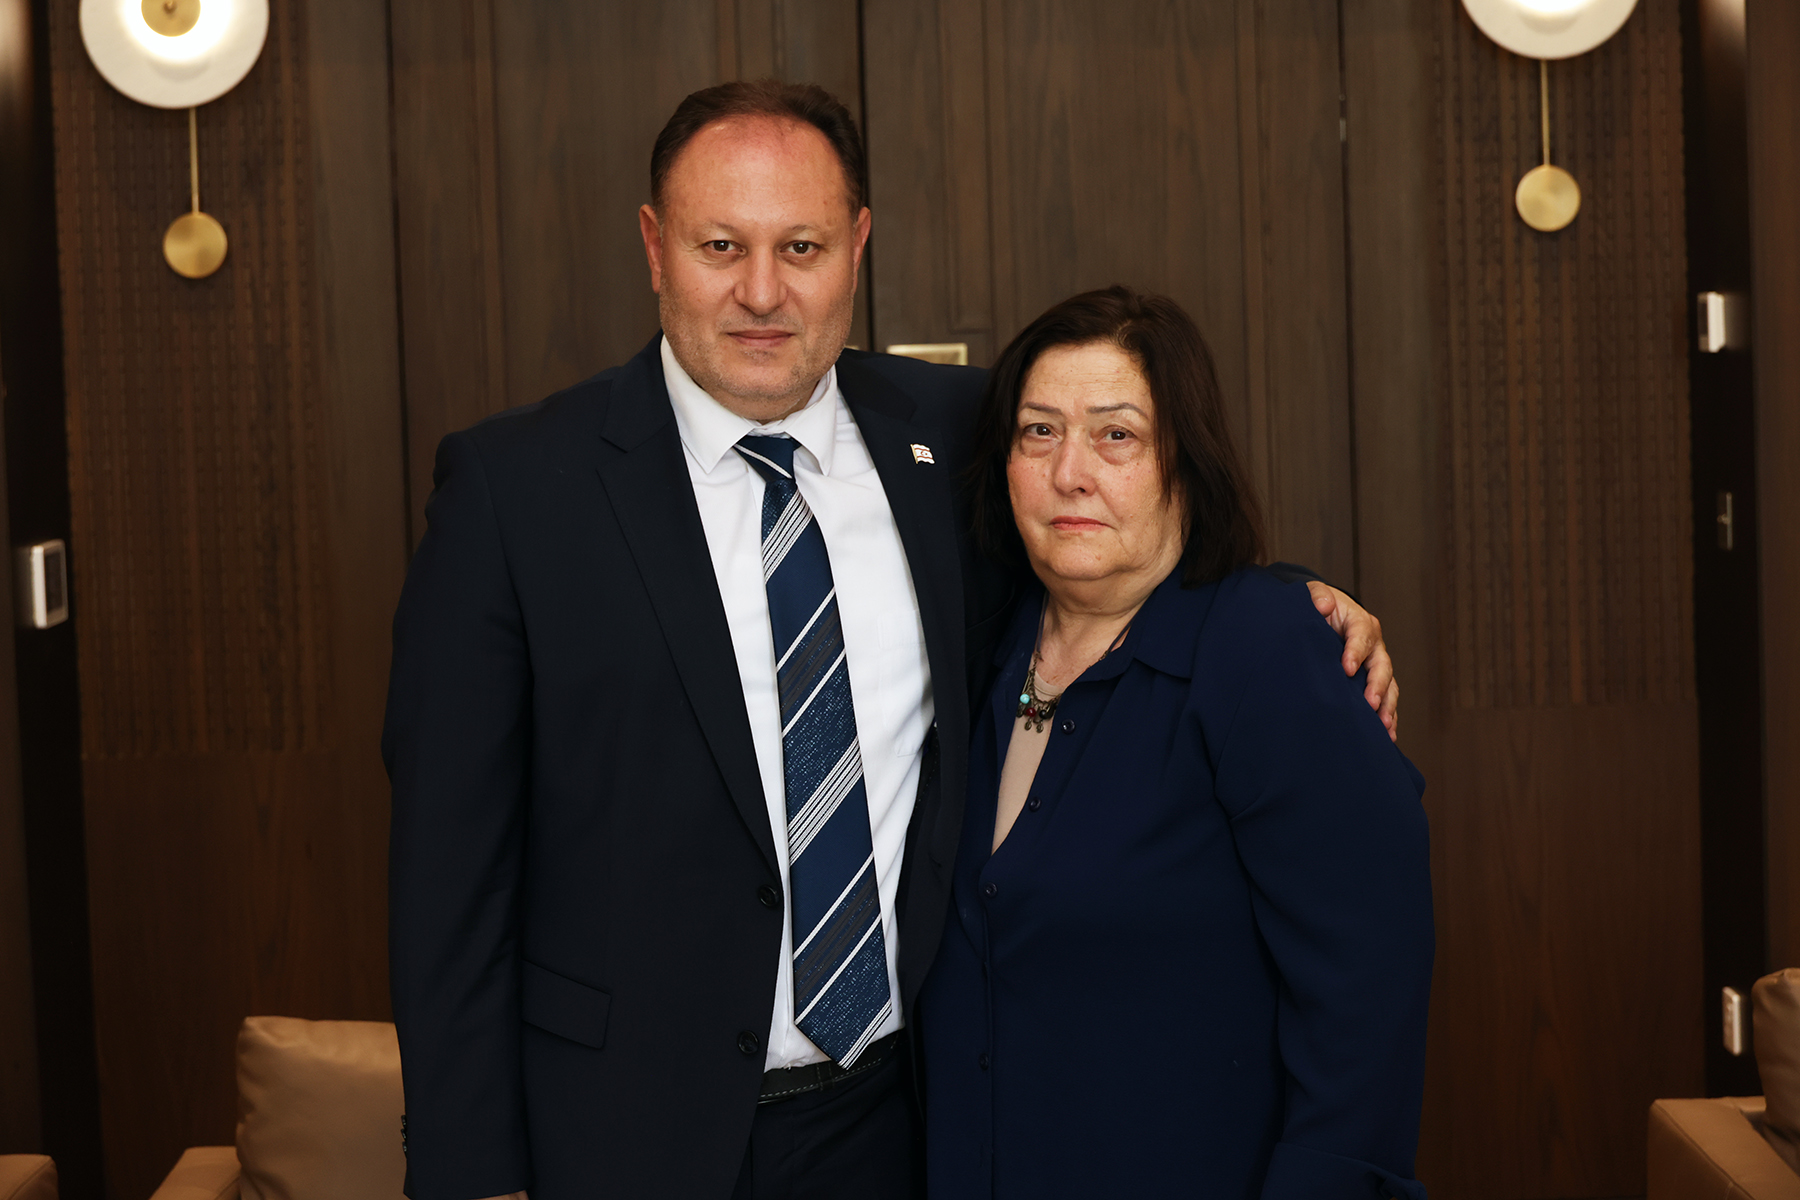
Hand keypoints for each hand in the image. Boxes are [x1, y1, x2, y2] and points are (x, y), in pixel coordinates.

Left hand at [1306, 582, 1397, 741]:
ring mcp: (1376, 665)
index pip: (1362, 635)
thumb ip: (1318, 596)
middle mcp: (1374, 645)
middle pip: (1381, 665)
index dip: (1356, 652)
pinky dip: (1388, 716)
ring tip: (1383, 726)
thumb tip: (1323, 606)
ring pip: (1388, 686)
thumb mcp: (1314, 595)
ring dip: (1387, 706)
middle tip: (1370, 704)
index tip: (1347, 669)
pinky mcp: (1374, 681)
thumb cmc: (1318, 607)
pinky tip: (1387, 735)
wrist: (1321, 618)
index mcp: (1361, 623)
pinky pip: (1386, 700)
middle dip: (1377, 686)